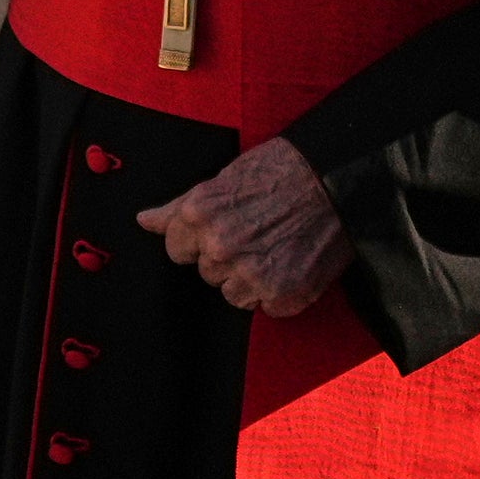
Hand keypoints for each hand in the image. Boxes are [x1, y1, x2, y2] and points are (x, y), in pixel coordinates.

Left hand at [137, 139, 349, 316]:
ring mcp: (250, 273)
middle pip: (207, 272)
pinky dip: (279, 291)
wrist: (335, 180)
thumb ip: (179, 207)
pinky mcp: (281, 294)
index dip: (201, 241)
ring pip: (233, 294)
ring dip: (251, 279)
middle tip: (258, 233)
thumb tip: (144, 220)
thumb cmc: (280, 171)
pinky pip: (266, 306)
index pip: (177, 250)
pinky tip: (291, 262)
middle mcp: (220, 247)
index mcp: (198, 215)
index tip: (226, 228)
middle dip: (228, 258)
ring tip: (276, 247)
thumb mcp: (222, 179)